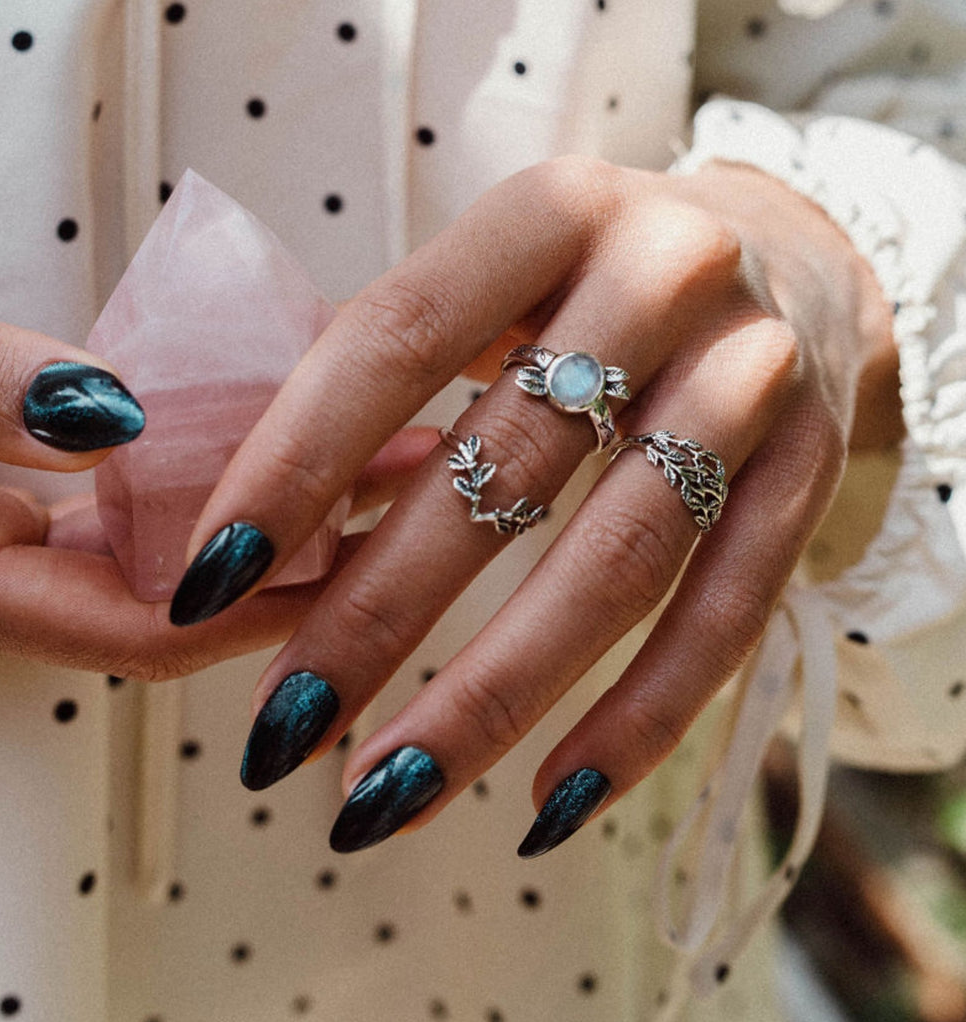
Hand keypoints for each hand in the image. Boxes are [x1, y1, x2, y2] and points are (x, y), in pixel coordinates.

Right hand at [0, 237, 426, 681]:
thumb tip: (118, 416)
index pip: (125, 627)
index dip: (258, 593)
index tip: (369, 535)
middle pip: (149, 604)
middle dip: (282, 548)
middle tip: (402, 464)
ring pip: (132, 572)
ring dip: (243, 517)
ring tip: (364, 449)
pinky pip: (93, 537)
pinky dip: (174, 497)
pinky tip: (251, 444)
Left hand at [168, 158, 902, 852]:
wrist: (792, 256)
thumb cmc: (591, 285)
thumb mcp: (495, 280)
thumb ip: (385, 379)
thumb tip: (251, 530)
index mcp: (548, 214)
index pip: (396, 336)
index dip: (294, 462)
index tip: (211, 579)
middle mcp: (664, 275)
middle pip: (502, 469)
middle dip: (374, 615)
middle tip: (279, 726)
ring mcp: (754, 376)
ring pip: (615, 562)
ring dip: (487, 699)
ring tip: (382, 794)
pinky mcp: (810, 471)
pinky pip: (725, 617)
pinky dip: (635, 723)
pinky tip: (545, 807)